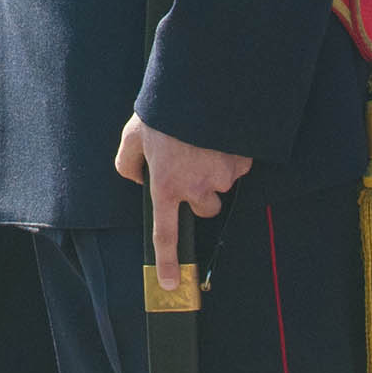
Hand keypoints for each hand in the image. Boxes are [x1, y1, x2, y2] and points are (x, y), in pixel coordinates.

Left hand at [116, 117, 253, 288]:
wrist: (199, 86)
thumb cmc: (162, 111)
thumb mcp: (133, 134)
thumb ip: (128, 161)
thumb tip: (136, 178)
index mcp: (167, 185)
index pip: (166, 233)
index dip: (168, 262)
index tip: (171, 286)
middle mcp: (196, 187)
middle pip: (204, 208)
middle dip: (200, 194)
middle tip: (190, 165)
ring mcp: (223, 176)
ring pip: (222, 185)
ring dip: (215, 171)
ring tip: (203, 142)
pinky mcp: (243, 162)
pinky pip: (238, 166)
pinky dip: (231, 155)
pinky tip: (219, 135)